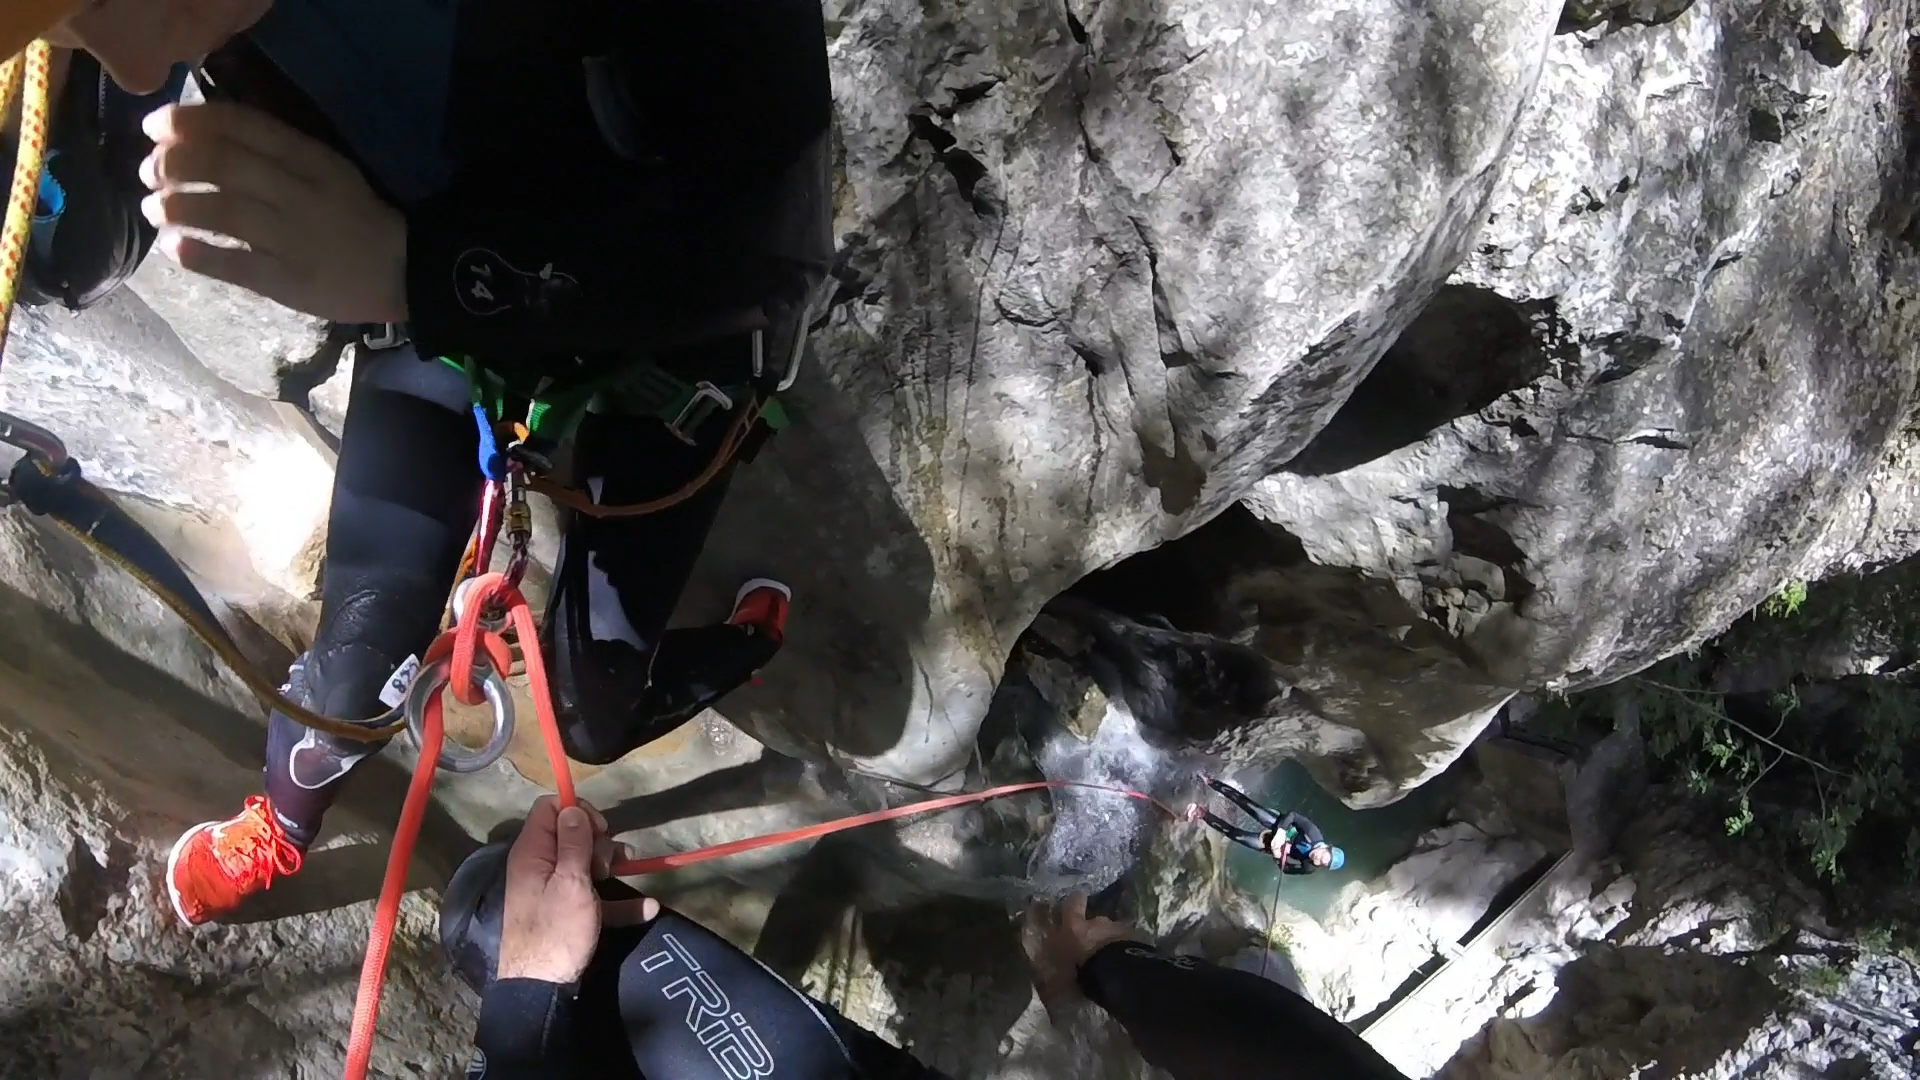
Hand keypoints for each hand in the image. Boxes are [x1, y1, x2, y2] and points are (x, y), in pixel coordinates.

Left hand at [138, 102, 407, 322]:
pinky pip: (231, 264)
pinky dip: (194, 253)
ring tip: (153, 207)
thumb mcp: (325, 168)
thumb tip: (204, 134)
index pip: (240, 126)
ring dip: (173, 206)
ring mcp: (292, 239)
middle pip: (221, 166)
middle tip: (148, 170)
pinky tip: (173, 248)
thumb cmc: (355, 215)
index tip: (155, 125)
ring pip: (220, 213)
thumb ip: (275, 150)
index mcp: (309, 158)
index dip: (188, 121)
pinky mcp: (287, 282)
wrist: (405, 270)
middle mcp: (298, 193)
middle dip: (172, 163)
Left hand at [495, 797, 658, 984]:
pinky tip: (647, 908)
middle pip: (573, 834)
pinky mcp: (567, 912)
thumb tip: (572, 808)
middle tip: (604, 866)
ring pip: (587, 863)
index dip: (578, 811)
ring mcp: (553, 889)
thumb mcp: (570, 883)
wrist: (540, 988)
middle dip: (598, 843)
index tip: (600, 830)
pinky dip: (618, 900)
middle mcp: (541, 865)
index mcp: (534, 852)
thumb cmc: (556, 931)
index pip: (550, 808)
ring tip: (628, 874)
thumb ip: (574, 843)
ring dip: (612, 866)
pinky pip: (595, 896)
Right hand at [1020, 894, 1138, 1009]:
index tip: (1077, 901)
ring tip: (1112, 959)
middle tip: (1093, 948)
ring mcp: (1118, 928)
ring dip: (1111, 941)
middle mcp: (1097, 922)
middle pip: (1096, 919)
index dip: (1075, 902)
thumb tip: (1046, 988)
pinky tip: (1126, 962)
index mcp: (1075, 927)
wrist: (1118, 974)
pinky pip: (1128, 941)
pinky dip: (1126, 949)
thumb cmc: (1084, 972)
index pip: (1073, 902)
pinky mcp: (1136, 938)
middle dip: (1095, 931)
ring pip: (1113, 931)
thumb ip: (1056, 976)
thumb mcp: (1063, 977)